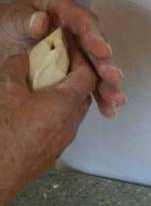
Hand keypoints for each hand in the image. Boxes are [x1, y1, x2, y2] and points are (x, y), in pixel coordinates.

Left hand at [0, 0, 125, 116]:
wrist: (2, 37)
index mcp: (65, 11)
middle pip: (96, 47)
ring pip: (96, 67)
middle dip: (105, 64)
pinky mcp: (75, 67)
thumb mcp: (13, 18)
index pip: (83, 22)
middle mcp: (77, 30)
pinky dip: (98, 95)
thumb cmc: (10, 23)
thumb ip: (25, 20)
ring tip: (114, 100)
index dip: (94, 37)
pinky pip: (88, 81)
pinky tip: (107, 108)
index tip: (102, 52)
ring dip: (106, 84)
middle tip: (113, 78)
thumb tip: (41, 21)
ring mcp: (78, 49)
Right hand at [0, 50, 95, 205]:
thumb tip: (22, 56)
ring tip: (40, 88)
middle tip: (54, 66)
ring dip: (62, 98)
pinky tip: (32, 112)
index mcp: (66, 104)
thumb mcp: (7, 90)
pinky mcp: (50, 156)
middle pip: (82, 94)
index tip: (67, 49)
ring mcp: (61, 143)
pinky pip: (60, 128)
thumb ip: (17, 67)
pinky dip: (53, 115)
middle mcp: (71, 124)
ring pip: (71, 113)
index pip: (88, 76)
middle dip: (72, 77)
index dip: (80, 59)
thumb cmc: (3, 132)